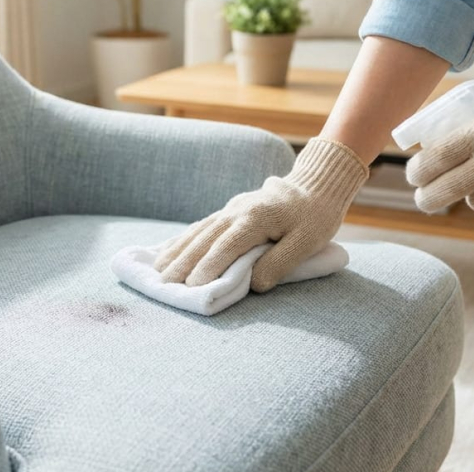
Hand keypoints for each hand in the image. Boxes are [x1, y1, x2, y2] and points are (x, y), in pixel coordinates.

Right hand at [155, 139, 367, 291]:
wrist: (314, 186)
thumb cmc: (315, 218)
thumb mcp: (308, 242)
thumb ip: (281, 263)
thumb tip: (254, 285)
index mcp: (256, 218)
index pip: (227, 246)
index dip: (209, 267)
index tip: (193, 287)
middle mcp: (237, 211)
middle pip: (205, 239)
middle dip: (183, 262)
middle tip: (165, 283)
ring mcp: (230, 209)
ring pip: (198, 231)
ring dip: (177, 251)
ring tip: (158, 270)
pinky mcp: (228, 211)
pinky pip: (200, 226)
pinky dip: (183, 239)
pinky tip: (169, 250)